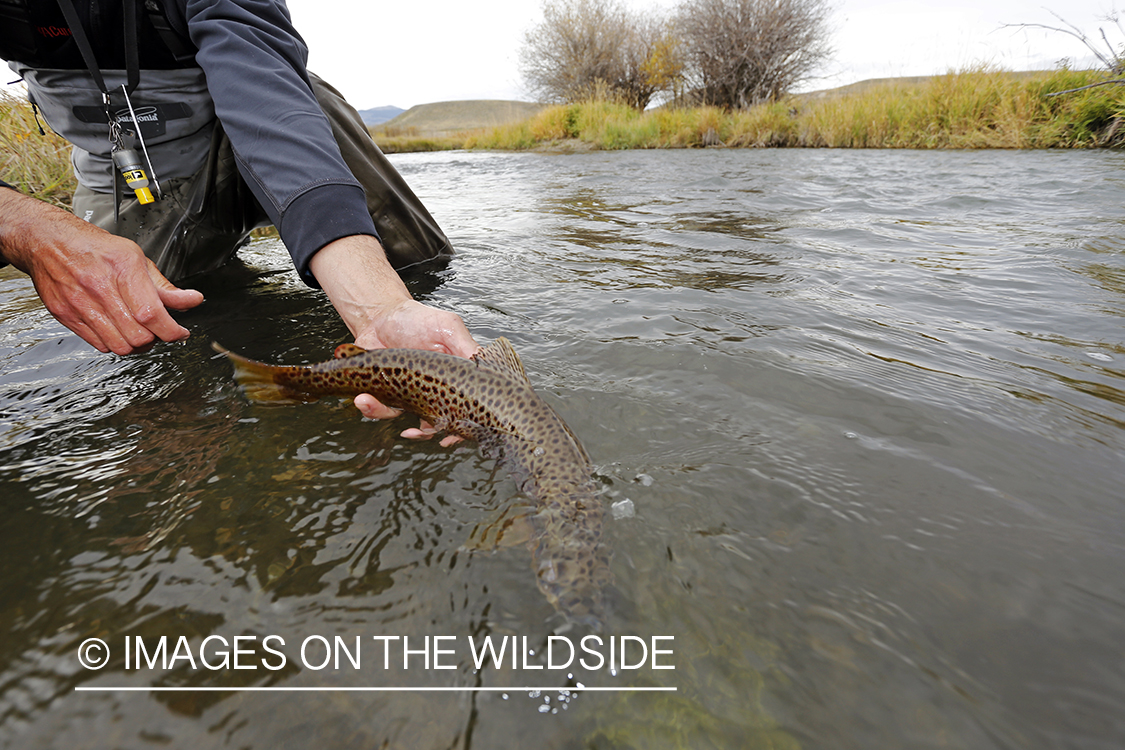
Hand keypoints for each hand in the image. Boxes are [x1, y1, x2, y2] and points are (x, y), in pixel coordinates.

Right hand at [0, 189, 203, 353]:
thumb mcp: (136, 258)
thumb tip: (192, 300)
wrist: (48, 241)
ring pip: (120, 346)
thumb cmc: (94, 248)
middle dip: (156, 338)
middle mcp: (99, 287)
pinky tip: (118, 329)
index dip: (171, 330)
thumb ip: (164, 286)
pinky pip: (99, 345)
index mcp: (122, 268)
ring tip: (140, 331)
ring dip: (137, 345)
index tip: (180, 332)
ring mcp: (80, 303)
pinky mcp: (66, 315)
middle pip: (138, 335)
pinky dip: (115, 343)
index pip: (151, 314)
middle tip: (159, 329)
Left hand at [309, 235, 477, 443]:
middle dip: (425, 433)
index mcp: (454, 379)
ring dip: (386, 416)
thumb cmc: (419, 320)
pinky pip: (380, 409)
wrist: (381, 314)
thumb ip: (467, 347)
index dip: (461, 427)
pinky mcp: (385, 394)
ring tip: (370, 403)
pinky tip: (362, 399)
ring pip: (404, 421)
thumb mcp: (449, 327)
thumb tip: (485, 367)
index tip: (454, 435)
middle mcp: (434, 392)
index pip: (464, 409)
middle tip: (414, 432)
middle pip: (436, 424)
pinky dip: (371, 408)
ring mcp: (409, 395)